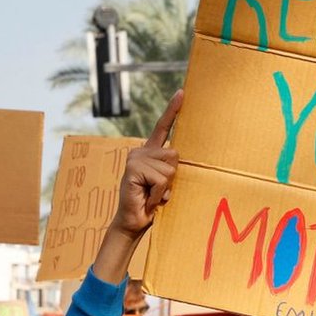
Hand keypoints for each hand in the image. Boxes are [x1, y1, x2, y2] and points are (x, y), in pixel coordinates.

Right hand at [109, 90, 183, 238]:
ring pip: (169, 168)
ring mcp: (135, 158)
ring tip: (152, 195)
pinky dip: (159, 194)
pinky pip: (161, 179)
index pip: (163, 127)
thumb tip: (178, 156)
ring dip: (165, 188)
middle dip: (172, 177)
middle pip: (174, 154)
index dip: (173, 110)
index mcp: (149, 152)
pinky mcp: (133, 169)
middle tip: (158, 190)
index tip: (182, 93)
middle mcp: (140, 151)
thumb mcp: (165, 183)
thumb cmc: (151, 204)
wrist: (133, 222)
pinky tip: (147, 198)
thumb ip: (170, 167)